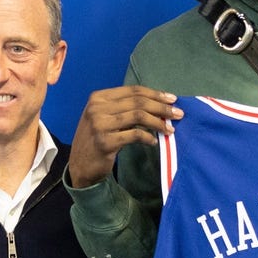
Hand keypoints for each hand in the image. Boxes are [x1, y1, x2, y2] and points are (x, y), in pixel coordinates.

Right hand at [67, 86, 182, 187]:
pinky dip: (148, 137)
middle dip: (161, 107)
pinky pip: (135, 135)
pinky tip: (154, 141)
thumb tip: (158, 104)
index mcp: (98, 97)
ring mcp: (100, 125)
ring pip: (138, 116)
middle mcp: (97, 108)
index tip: (172, 99)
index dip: (155, 93)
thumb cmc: (96, 139)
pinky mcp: (105, 142)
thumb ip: (123, 108)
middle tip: (178, 113)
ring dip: (158, 122)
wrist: (80, 166)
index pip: (133, 90)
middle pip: (138, 102)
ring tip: (170, 129)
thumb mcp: (104, 117)